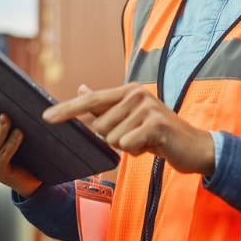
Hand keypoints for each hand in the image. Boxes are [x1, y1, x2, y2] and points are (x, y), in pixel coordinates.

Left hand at [43, 83, 214, 175]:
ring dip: (127, 147)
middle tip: (136, 138)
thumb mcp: (130, 118)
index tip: (46, 117)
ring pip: (112, 138)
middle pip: (100, 126)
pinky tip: (153, 147)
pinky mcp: (155, 123)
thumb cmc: (158, 134)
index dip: (67, 109)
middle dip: (114, 139)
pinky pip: (127, 145)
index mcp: (128, 91)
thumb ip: (105, 105)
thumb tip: (81, 88)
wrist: (194, 147)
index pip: (91, 100)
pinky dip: (137, 152)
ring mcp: (146, 107)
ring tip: (146, 141)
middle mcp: (136, 93)